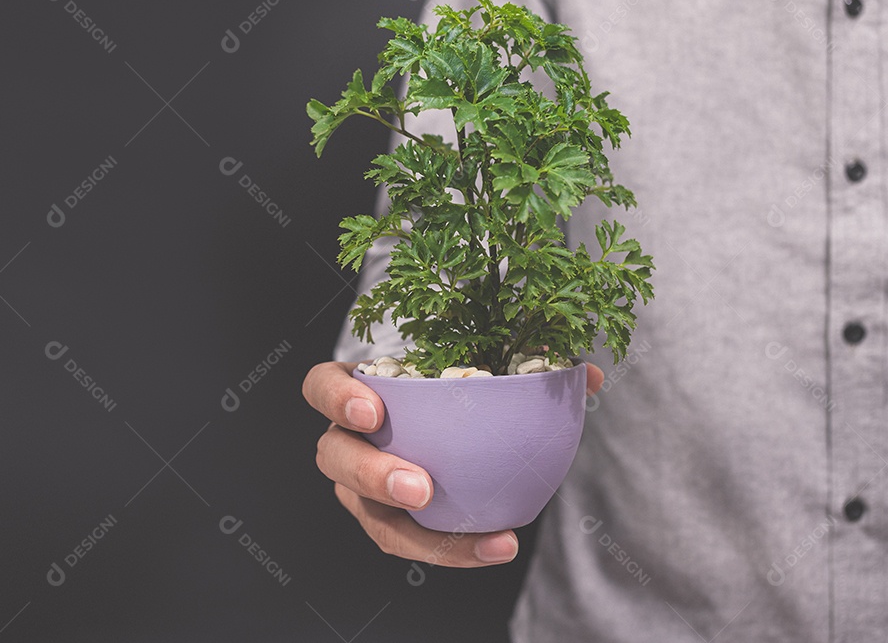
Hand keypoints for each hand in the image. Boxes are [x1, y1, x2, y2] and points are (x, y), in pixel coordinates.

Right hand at [303, 360, 604, 566]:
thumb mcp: (479, 365)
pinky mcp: (387, 520)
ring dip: (415, 530)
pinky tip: (499, 545)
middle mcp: (345, 440)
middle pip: (334, 458)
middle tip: (419, 486)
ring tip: (474, 536)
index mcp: (353, 390)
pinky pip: (410, 540)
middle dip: (371, 474)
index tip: (373, 410)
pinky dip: (453, 546)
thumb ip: (526, 363)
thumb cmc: (454, 387)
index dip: (336, 399)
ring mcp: (360, 486)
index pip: (320, 386)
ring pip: (368, 514)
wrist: (452, 428)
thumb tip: (587, 375)